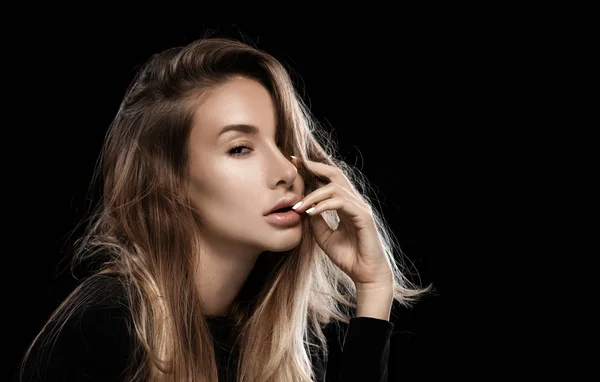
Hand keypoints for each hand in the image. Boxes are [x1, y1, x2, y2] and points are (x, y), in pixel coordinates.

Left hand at [291, 157, 392, 285]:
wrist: (365, 275)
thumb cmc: (347, 257)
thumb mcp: (324, 236)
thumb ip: (315, 219)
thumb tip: (302, 205)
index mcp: (345, 204)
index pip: (329, 180)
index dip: (313, 170)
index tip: (294, 164)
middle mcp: (354, 202)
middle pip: (335, 173)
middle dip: (314, 166)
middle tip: (295, 163)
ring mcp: (360, 207)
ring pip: (335, 188)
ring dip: (313, 195)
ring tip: (299, 206)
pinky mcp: (363, 216)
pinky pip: (341, 203)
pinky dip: (324, 205)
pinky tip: (311, 213)